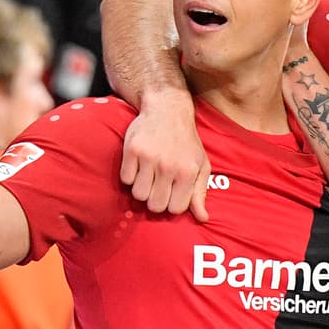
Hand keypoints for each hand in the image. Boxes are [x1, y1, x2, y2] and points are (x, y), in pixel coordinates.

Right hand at [121, 88, 210, 218]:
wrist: (167, 110)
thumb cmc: (186, 142)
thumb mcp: (201, 165)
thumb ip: (200, 193)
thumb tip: (202, 218)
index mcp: (188, 172)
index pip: (176, 209)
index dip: (172, 204)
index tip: (172, 194)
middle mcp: (169, 166)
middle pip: (155, 206)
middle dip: (156, 200)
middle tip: (158, 186)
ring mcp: (149, 158)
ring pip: (138, 195)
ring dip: (142, 189)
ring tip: (149, 175)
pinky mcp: (132, 150)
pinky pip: (125, 179)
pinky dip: (130, 176)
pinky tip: (139, 165)